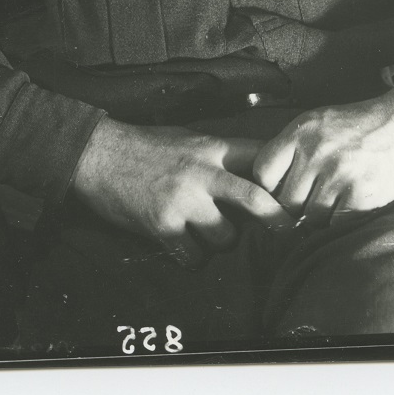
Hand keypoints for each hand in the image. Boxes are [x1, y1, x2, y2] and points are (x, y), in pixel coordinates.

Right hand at [71, 117, 293, 265]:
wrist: (99, 155)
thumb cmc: (147, 146)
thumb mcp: (189, 138)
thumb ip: (220, 155)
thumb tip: (256, 172)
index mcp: (211, 148)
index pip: (259, 156)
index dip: (281, 175)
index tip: (294, 191)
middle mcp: (201, 173)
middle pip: (254, 198)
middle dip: (276, 218)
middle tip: (287, 230)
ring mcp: (183, 200)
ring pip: (225, 237)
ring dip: (222, 241)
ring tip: (209, 233)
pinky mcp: (162, 224)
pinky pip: (193, 255)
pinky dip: (192, 256)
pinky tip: (184, 245)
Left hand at [252, 81, 393, 226]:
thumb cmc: (361, 124)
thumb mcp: (320, 121)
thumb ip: (292, 146)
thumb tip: (265, 183)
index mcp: (301, 131)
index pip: (263, 171)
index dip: (270, 187)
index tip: (282, 190)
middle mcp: (316, 151)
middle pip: (286, 200)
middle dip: (296, 206)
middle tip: (311, 201)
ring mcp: (338, 174)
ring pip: (310, 216)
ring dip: (319, 216)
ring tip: (334, 201)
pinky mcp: (361, 195)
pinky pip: (335, 224)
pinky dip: (339, 222)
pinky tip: (349, 206)